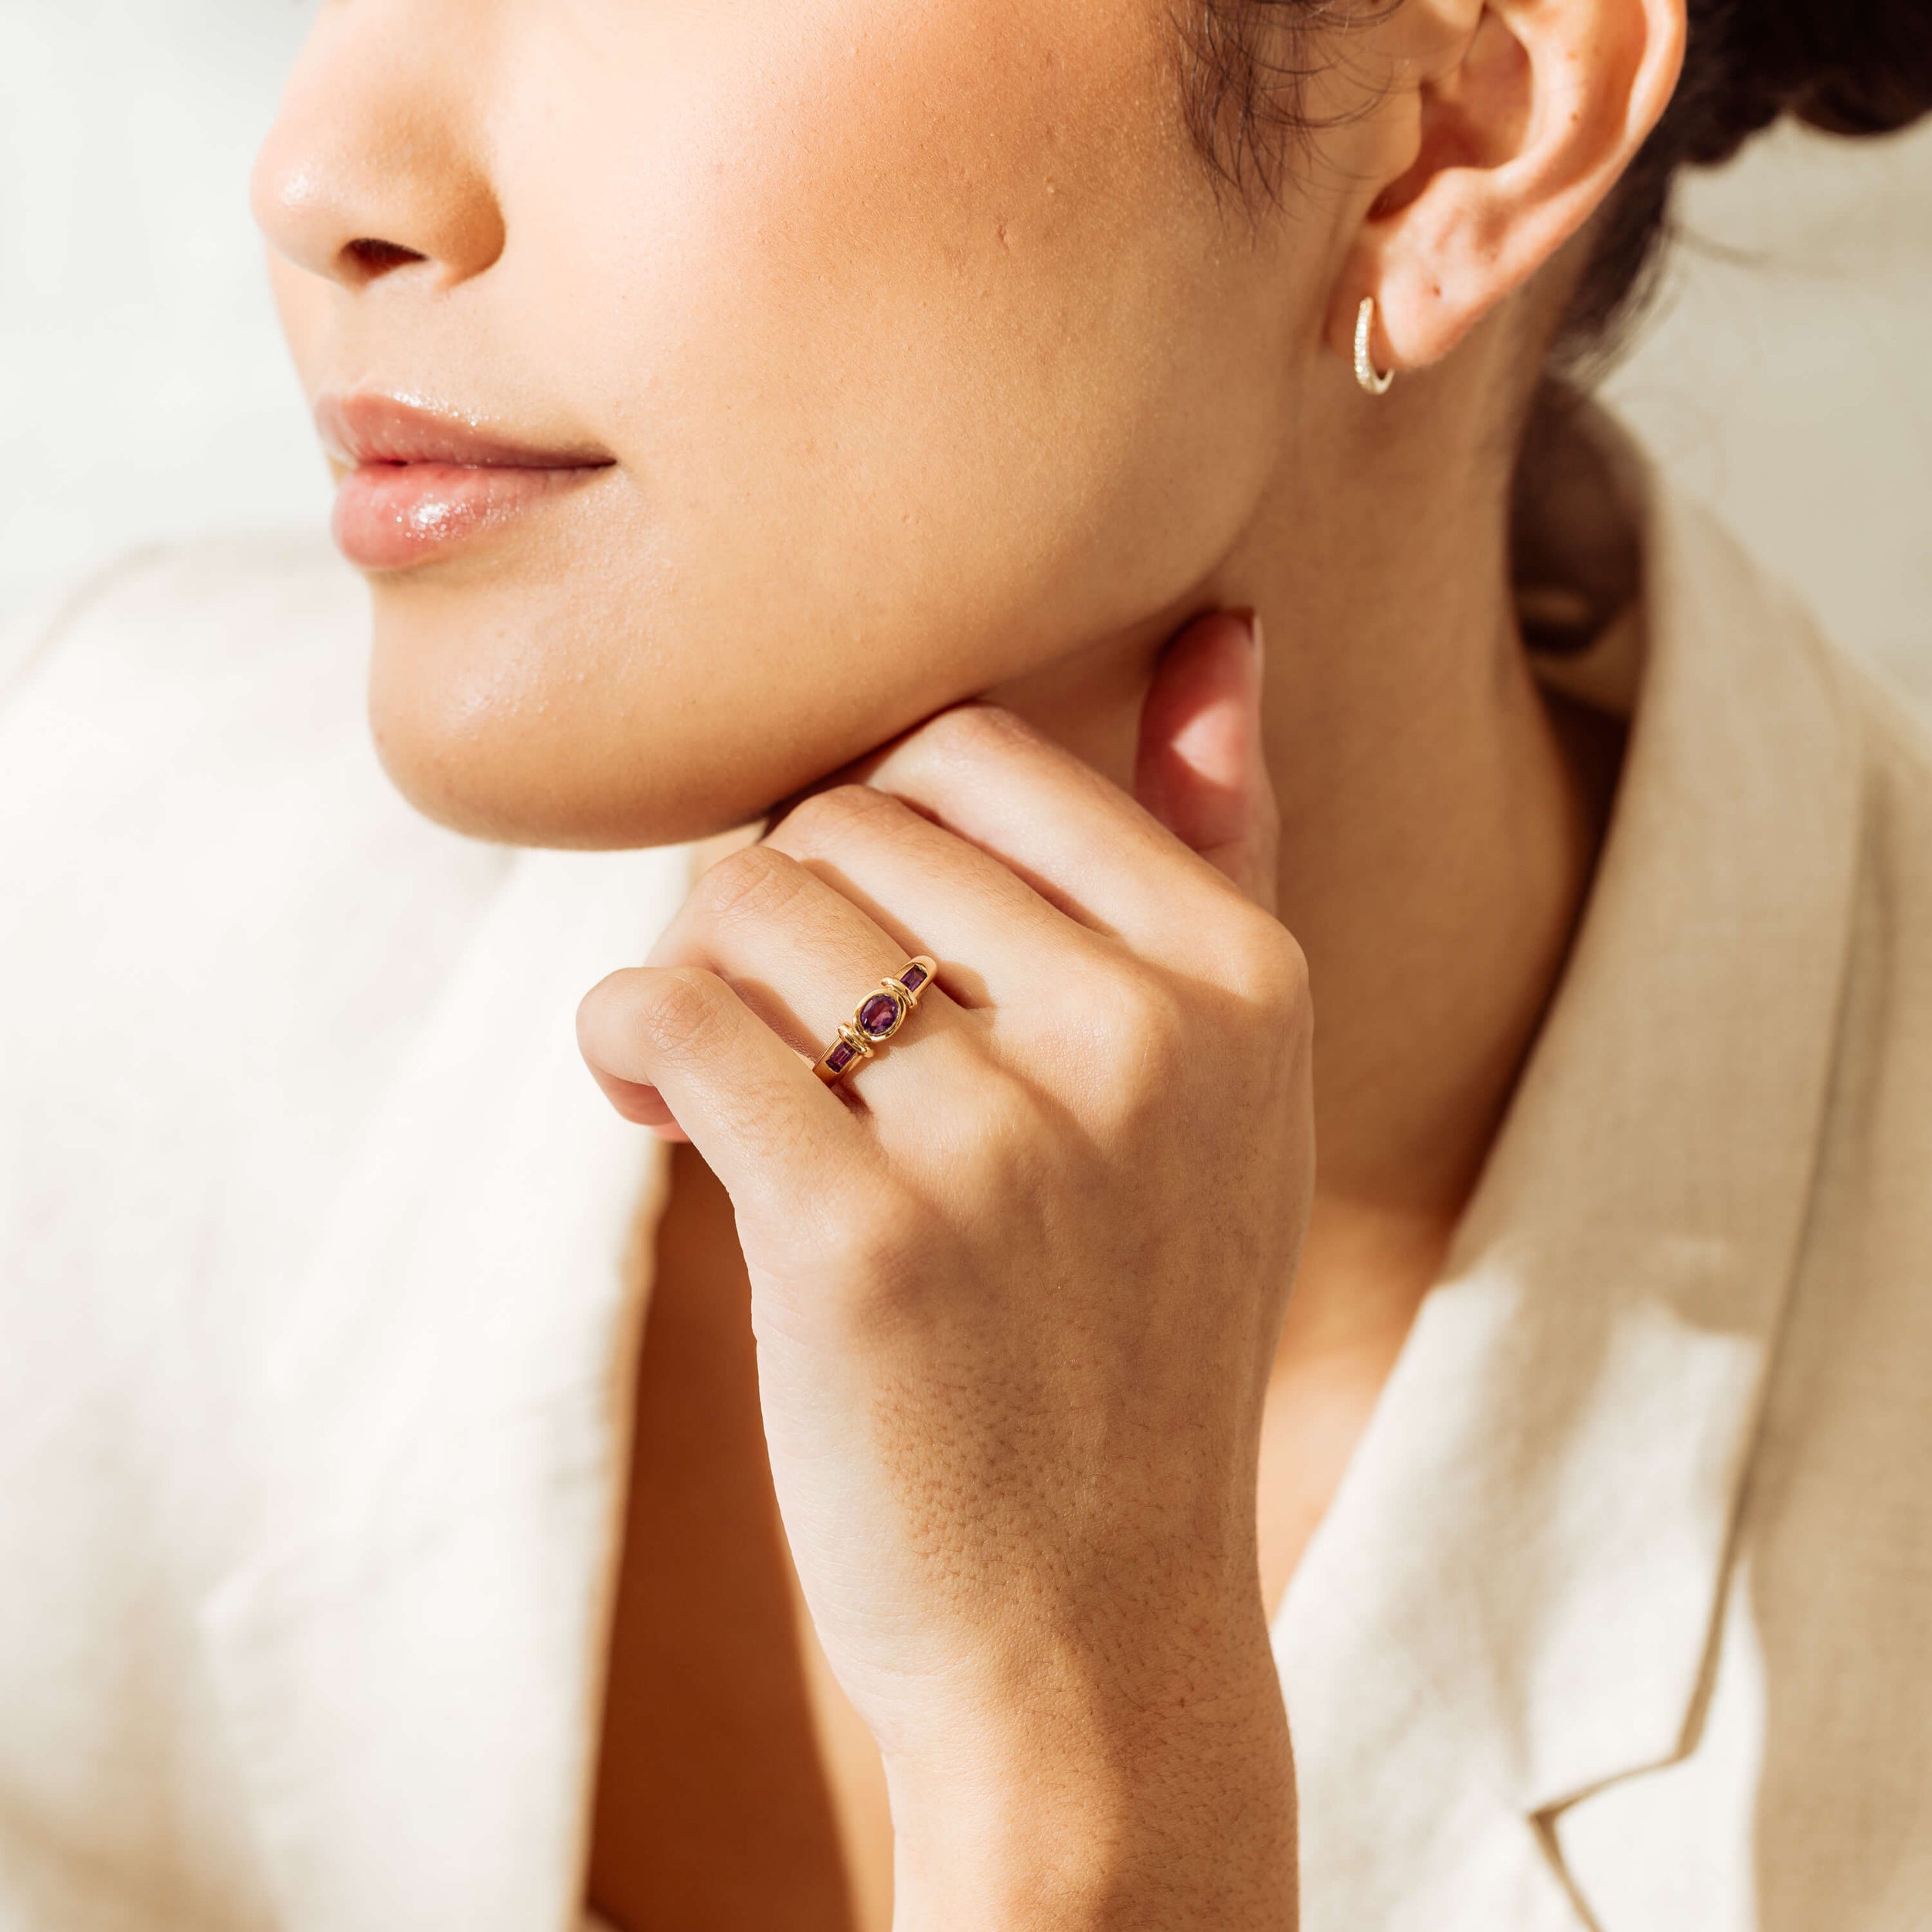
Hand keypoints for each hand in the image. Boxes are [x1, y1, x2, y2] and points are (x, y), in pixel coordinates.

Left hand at [579, 612, 1308, 1929]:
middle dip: (781, 899)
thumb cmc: (1134, 1337)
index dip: (874, 821)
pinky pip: (674, 1015)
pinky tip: (644, 1097)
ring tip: (719, 1074)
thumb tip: (1219, 631)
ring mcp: (1009, 1139)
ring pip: (747, 901)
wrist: (1091, 1628)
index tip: (858, 920)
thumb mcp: (1232, 1099)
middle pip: (846, 814)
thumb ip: (1222, 855)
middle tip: (782, 1022)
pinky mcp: (864, 1241)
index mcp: (1242, 978)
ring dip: (700, 971)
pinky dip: (628, 1037)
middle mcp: (1145, 1037)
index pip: (975, 747)